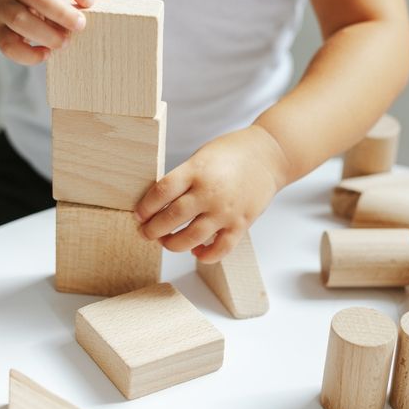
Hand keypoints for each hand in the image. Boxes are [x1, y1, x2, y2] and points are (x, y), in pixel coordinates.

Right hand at [0, 0, 122, 64]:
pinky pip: (7, 44)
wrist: (2, 5)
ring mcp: (2, 6)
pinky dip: (28, 54)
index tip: (90, 2)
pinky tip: (46, 55)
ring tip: (64, 43)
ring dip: (44, 33)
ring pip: (18, 19)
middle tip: (80, 26)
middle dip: (58, 11)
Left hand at [135, 125, 288, 262]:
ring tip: (166, 242)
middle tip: (146, 232)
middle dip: (153, 230)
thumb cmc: (231, 154)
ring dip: (172, 244)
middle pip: (171, 218)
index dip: (145, 207)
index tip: (139, 215)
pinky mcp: (241, 224)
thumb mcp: (201, 157)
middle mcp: (210, 192)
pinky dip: (204, 255)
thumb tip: (157, 204)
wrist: (269, 156)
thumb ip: (183, 179)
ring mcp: (226, 210)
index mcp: (196, 170)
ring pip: (191, 238)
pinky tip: (196, 250)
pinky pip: (220, 249)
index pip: (161, 192)